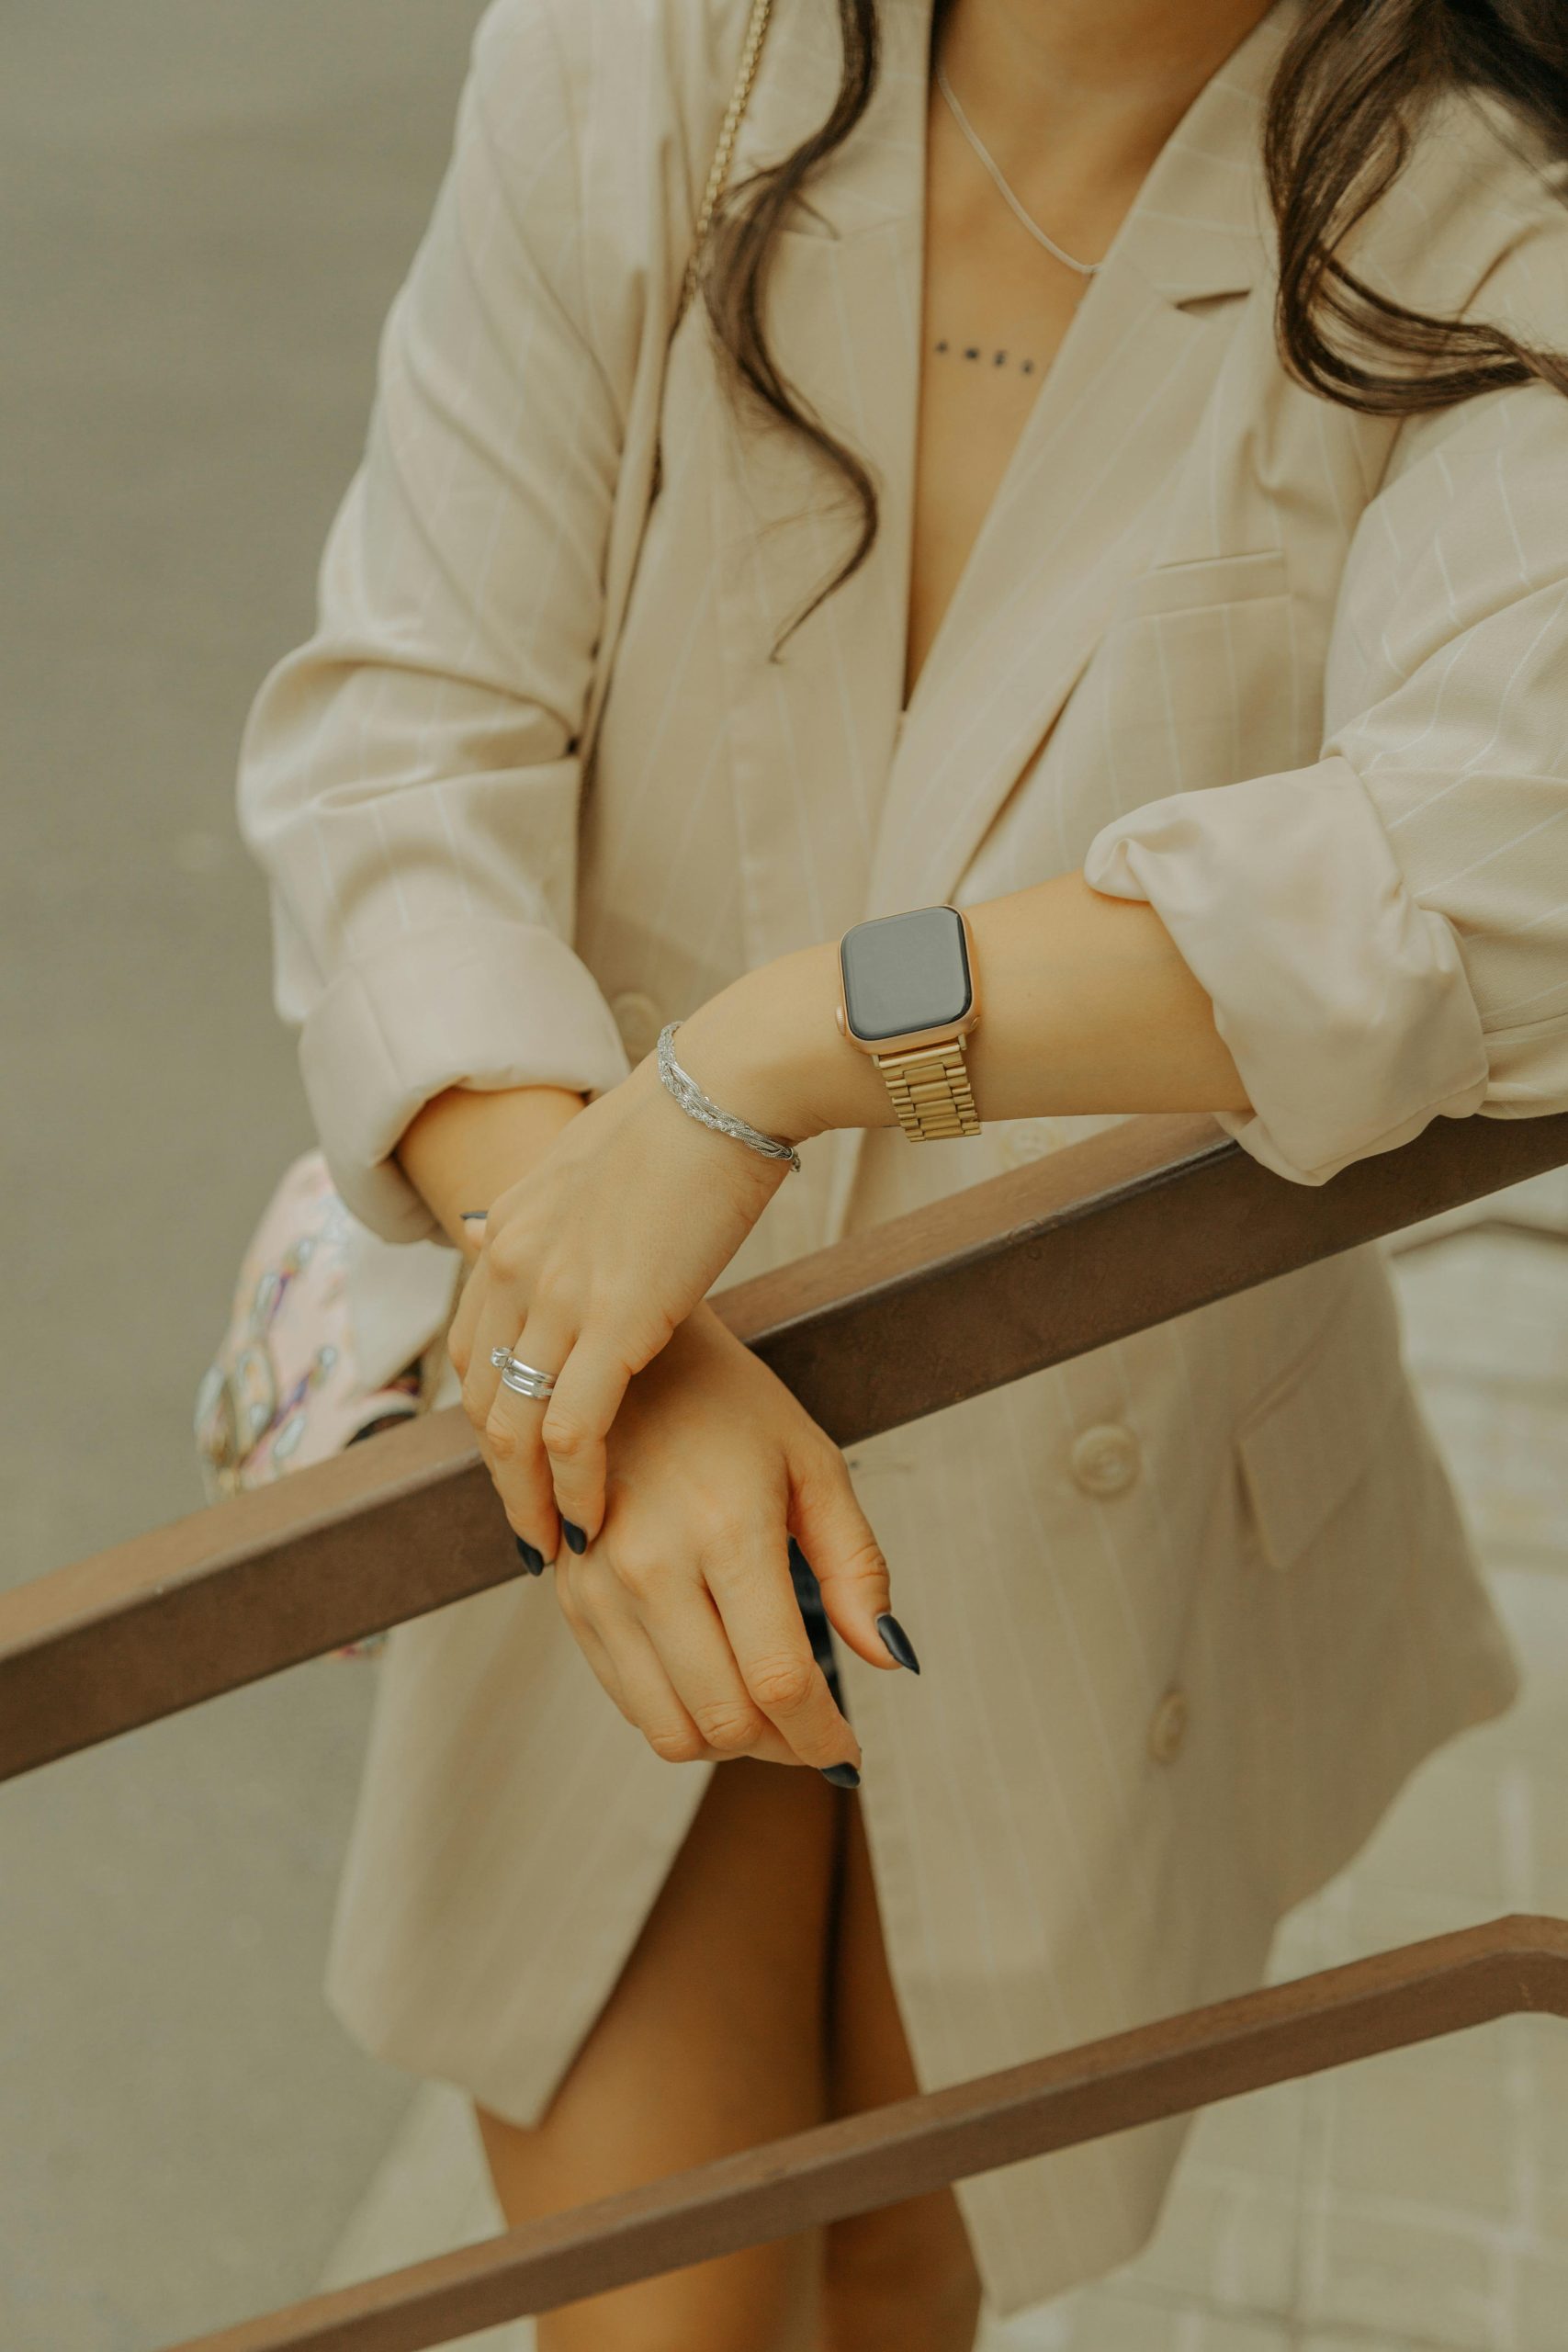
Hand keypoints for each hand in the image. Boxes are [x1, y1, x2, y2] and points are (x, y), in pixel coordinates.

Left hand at [446, 1044, 791, 1557]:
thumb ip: (562, 1214)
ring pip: (514, 1427)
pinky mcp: (613, 1319)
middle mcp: (513, 1264)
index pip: (473, 1349)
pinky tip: (594, 1521)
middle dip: (501, 1477)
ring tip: (557, 1548)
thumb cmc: (690, 1118)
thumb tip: (542, 1229)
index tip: (518, 1468)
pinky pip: (573, 1430)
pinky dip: (575, 1487)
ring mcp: (556, 1293)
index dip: (491, 1419)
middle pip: (483, 1399)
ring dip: (529, 1500)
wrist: (728, 1086)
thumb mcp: (597, 1165)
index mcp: (509, 1230)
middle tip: (532, 1529)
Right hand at [528, 1306, 909, 1774]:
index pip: (778, 1680)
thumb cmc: (731, 1408)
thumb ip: (856, 1565)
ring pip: (670, 1730)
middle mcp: (652, 1565)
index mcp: (727, 1528)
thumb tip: (890, 1660)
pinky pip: (628, 1701)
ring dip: (731, 1745)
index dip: (824, 1738)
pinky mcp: (569, 1597)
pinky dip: (680, 1716)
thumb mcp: (812, 1465)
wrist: (615, 1360)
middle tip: (818, 1736)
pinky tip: (717, 1682)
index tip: (850, 1754)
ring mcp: (599, 1586)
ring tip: (770, 1716)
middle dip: (786, 1748)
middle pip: (726, 1721)